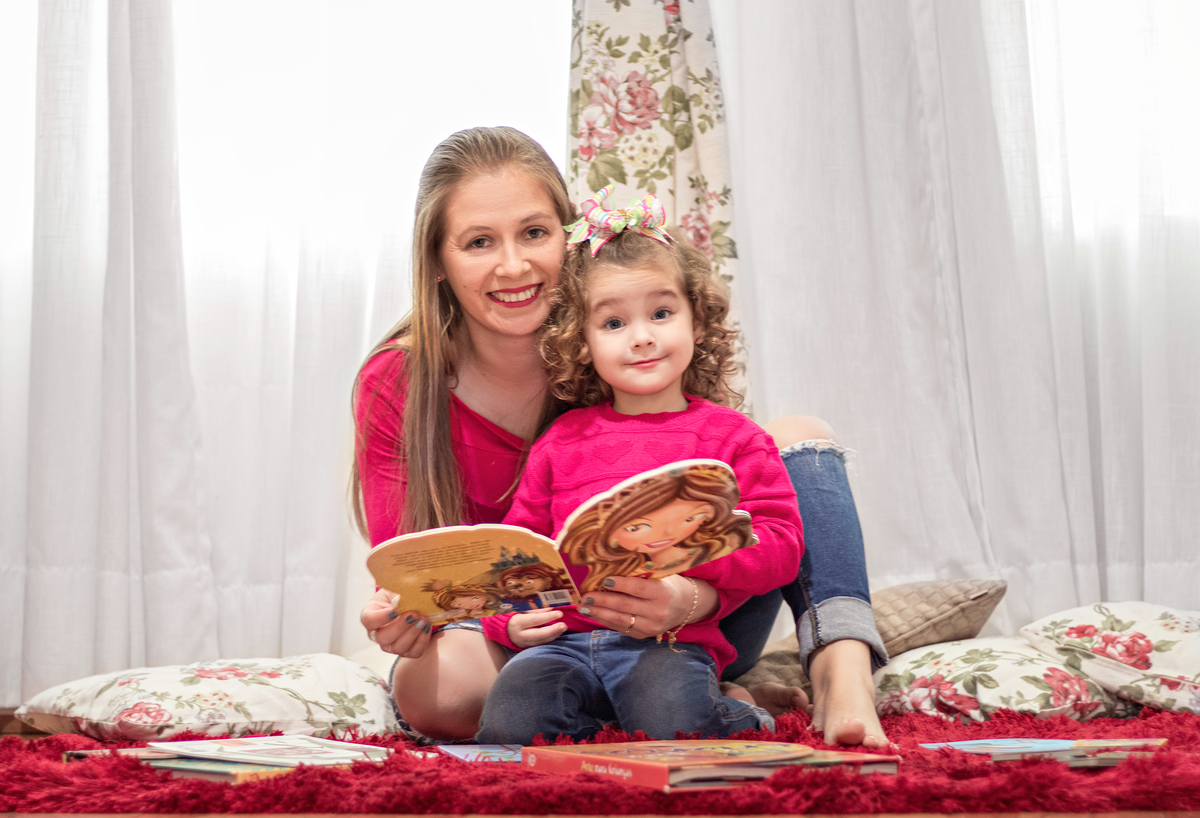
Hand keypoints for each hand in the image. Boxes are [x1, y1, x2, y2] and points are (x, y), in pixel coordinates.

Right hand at [361, 588, 431, 657]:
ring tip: (423, 619)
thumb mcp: (394, 589)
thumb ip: (396, 592)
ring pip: (398, 648)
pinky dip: (422, 641)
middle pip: (383, 638)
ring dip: (412, 634)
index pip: (369, 620)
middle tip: (414, 614)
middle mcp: (377, 634)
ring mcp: (390, 645)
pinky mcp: (405, 651)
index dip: (381, 618)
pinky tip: (427, 627)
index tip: (395, 611)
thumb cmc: (398, 595)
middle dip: (400, 627)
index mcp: (370, 616)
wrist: (410, 603)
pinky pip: (413, 652)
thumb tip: (404, 596)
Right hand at [507, 609, 567, 647]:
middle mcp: (519, 635)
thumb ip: (537, 611)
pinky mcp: (525, 648)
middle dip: (553, 630)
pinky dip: (549, 639)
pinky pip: (539, 644)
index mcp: (517, 623)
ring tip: (562, 629)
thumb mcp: (522, 611)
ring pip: (541, 641)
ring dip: (553, 635)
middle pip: (539, 634)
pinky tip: (556, 634)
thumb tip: (552, 609)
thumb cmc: (512, 617)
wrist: (502, 630)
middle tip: (564, 625)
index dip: (549, 617)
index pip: (535, 620)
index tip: (560, 613)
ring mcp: (522, 644)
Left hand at [576, 575, 714, 638]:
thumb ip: (641, 572)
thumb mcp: (661, 576)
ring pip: (619, 620)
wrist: (684, 607)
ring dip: (598, 613)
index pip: (638, 589)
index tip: (603, 580)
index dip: (620, 584)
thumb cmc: (668, 585)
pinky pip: (621, 628)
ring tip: (583, 607)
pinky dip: (605, 621)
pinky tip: (594, 614)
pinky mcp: (643, 635)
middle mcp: (657, 612)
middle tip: (585, 596)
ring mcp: (650, 627)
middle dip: (601, 601)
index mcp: (662, 593)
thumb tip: (611, 563)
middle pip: (624, 606)